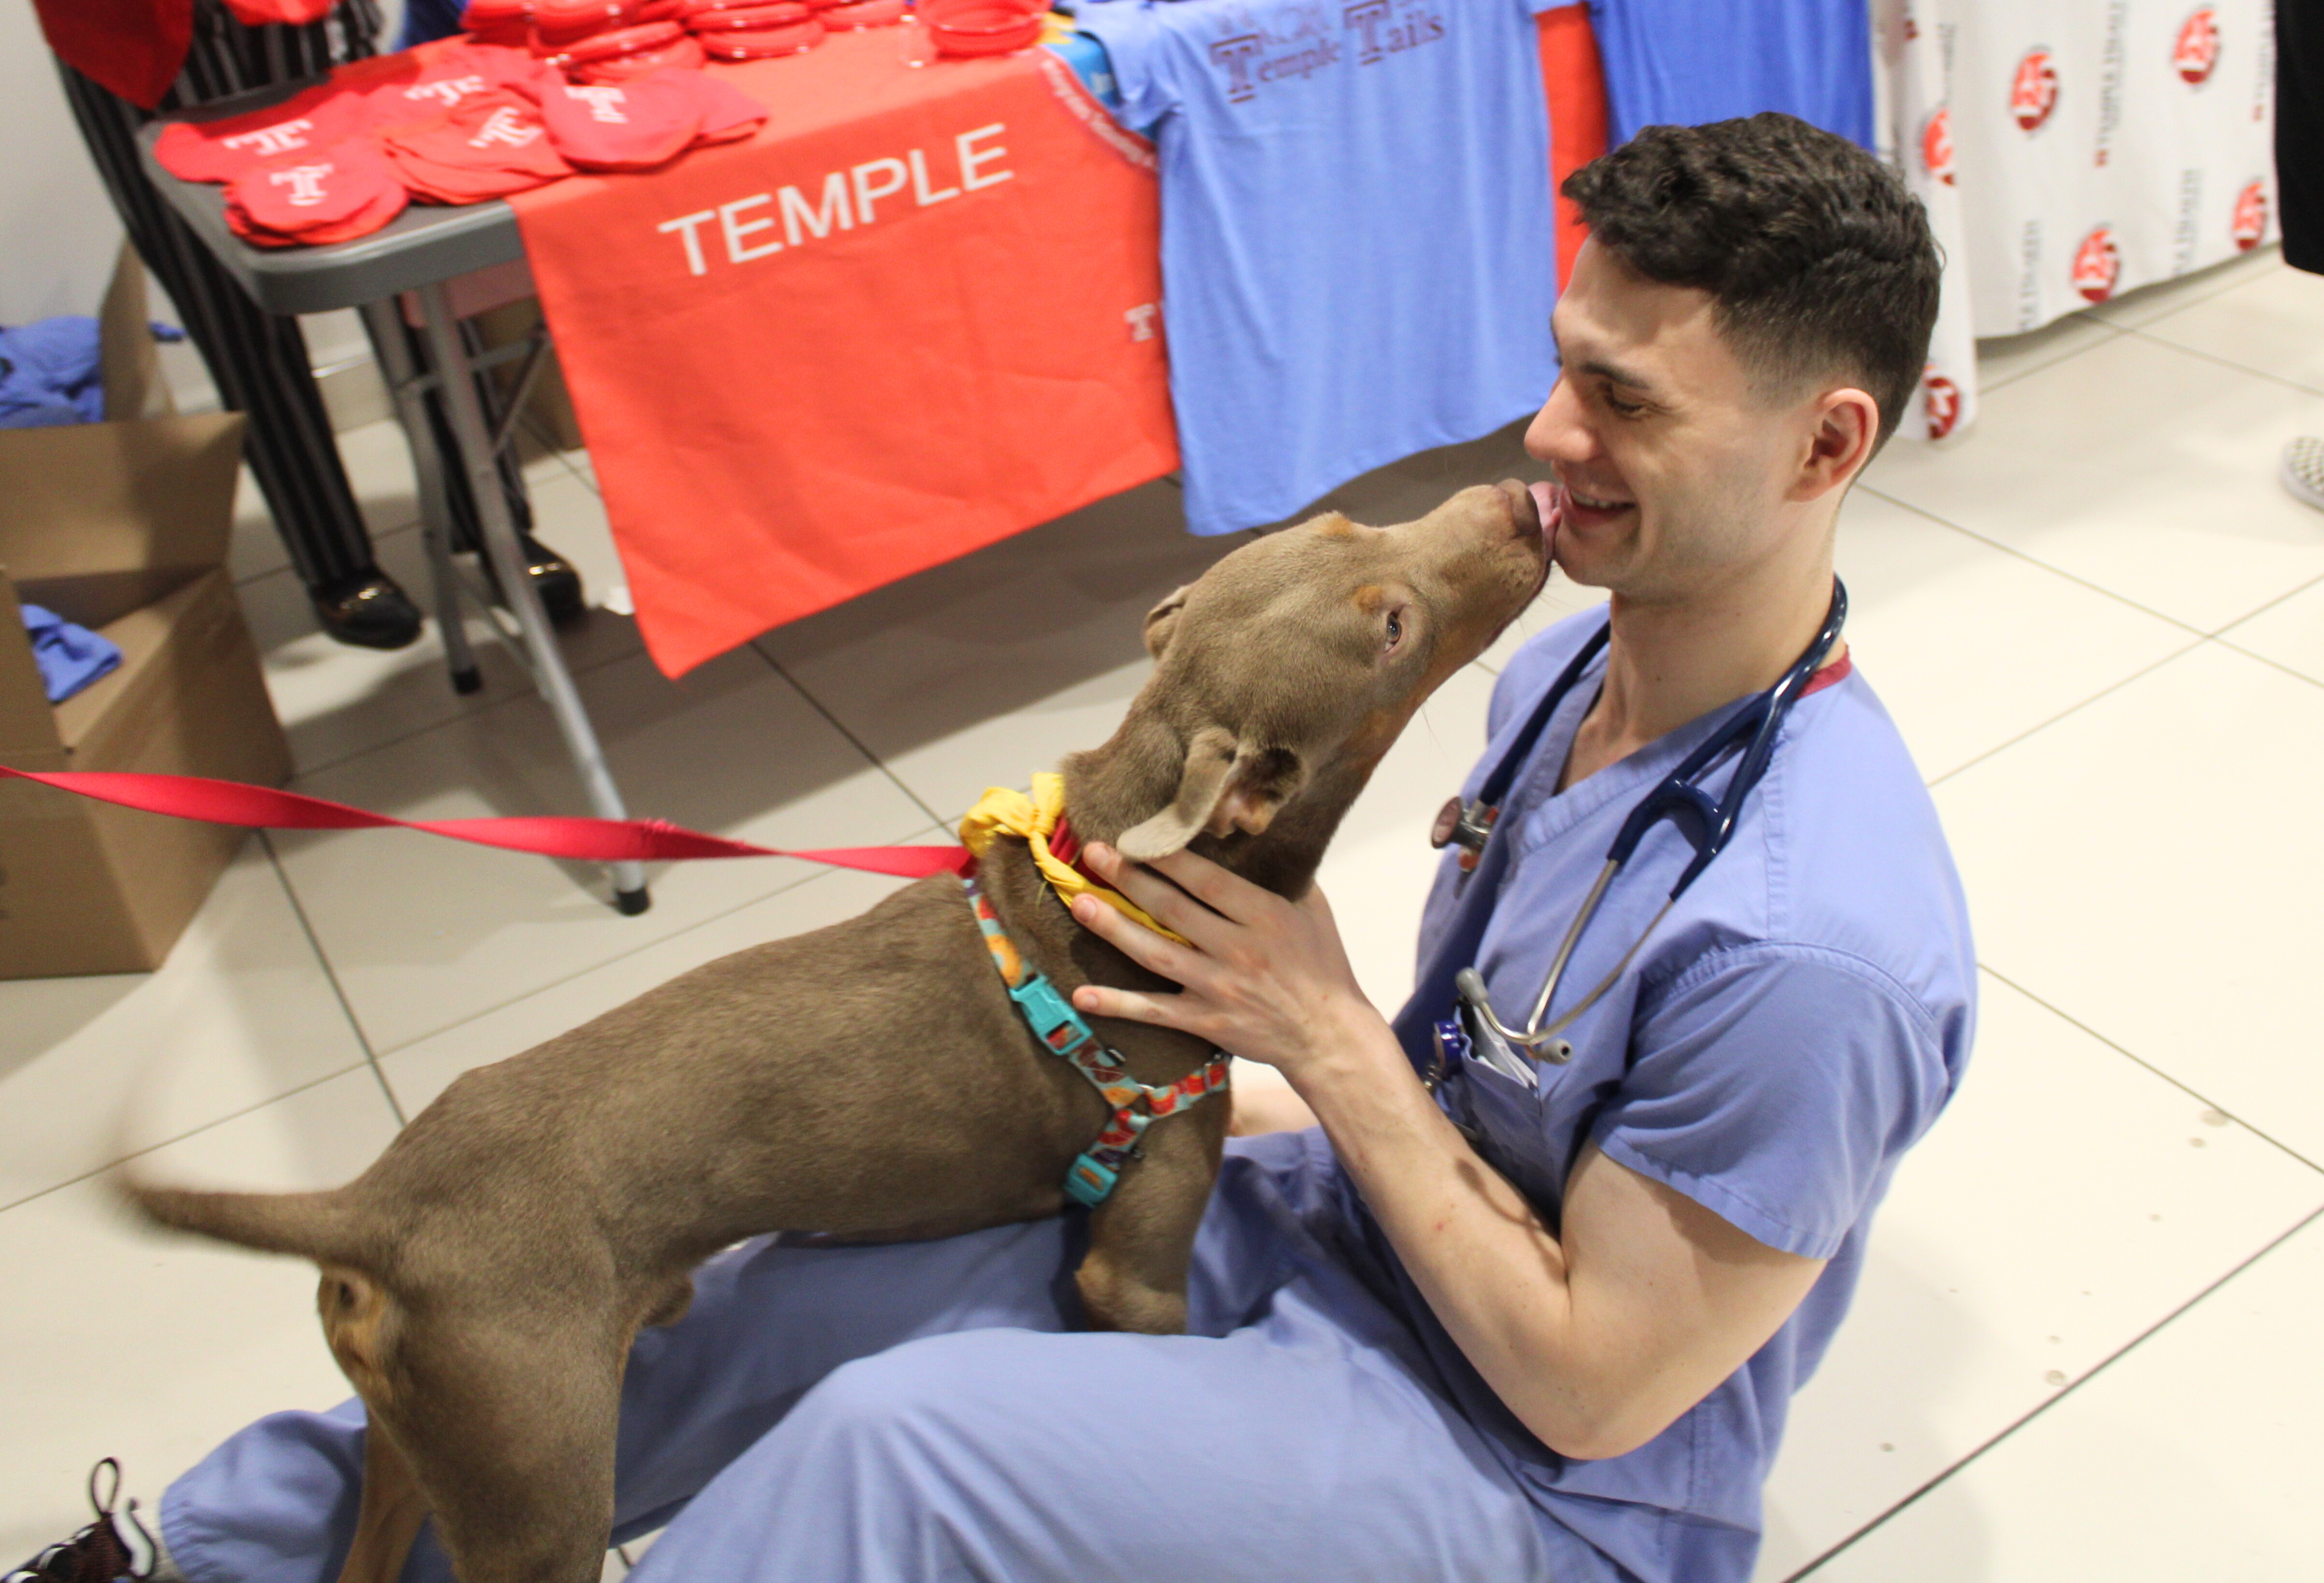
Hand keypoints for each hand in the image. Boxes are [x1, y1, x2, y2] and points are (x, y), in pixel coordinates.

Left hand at [1065, 843, 1384, 1080]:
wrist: (1329, 1036)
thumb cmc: (1323, 965)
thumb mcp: (1314, 909)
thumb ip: (1284, 873)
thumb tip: (1252, 833)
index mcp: (1264, 915)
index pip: (1207, 880)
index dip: (1167, 859)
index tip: (1134, 836)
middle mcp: (1238, 949)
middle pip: (1172, 909)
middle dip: (1129, 879)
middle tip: (1093, 855)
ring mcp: (1218, 987)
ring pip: (1155, 953)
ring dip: (1113, 928)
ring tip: (1080, 904)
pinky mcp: (1206, 1021)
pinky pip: (1154, 1011)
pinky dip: (1118, 1005)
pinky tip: (1083, 995)